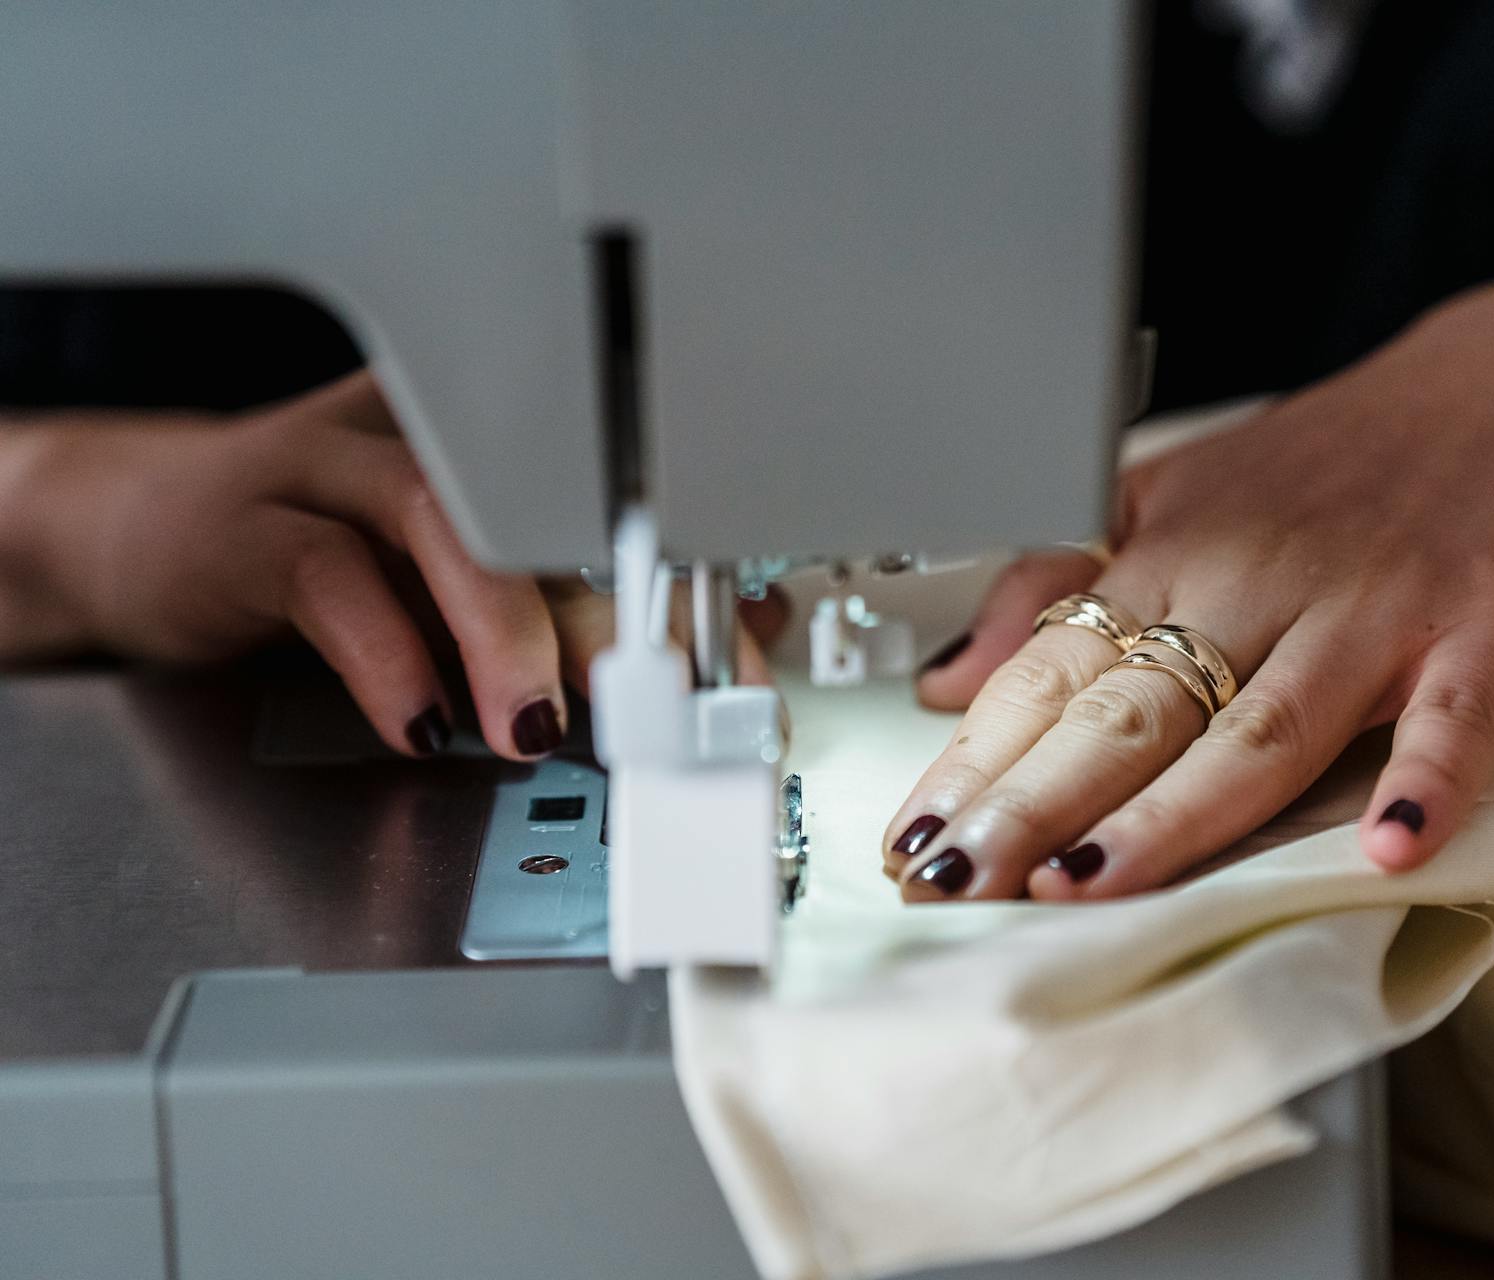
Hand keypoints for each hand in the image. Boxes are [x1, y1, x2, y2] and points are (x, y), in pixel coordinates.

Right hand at [0, 371, 782, 758]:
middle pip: (542, 500)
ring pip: (438, 514)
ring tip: (538, 721)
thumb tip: (732, 632)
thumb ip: (581, 602)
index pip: (614, 501)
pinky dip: (385, 653)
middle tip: (671, 705)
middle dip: (620, 614)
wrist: (143, 530)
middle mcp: (420, 431)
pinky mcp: (246, 525)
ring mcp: (328, 467)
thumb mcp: (466, 577)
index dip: (686, 589)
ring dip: (503, 630)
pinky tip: (419, 721)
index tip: (739, 671)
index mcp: (491, 434)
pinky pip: (325, 574)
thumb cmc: (327, 552)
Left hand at [883, 278, 1493, 898]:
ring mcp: (1377, 608)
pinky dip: (1425, 780)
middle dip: (1034, 801)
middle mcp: (1264, 579)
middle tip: (955, 879)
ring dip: (1176, 811)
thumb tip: (953, 678)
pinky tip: (1386, 846)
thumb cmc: (1345, 460)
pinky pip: (1453, 715)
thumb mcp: (1183, 492)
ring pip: (1263, 726)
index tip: (912, 838)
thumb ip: (1066, 581)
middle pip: (1132, 707)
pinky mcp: (1488, 629)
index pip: (1054, 671)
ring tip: (1094, 882)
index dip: (977, 758)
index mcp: (1179, 553)